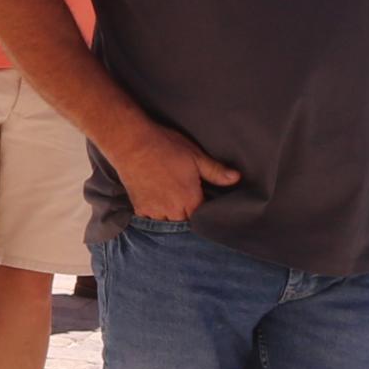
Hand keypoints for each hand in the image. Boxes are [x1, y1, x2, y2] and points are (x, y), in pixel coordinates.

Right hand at [116, 121, 241, 222]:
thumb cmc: (165, 146)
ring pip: (168, 226)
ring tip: (174, 210)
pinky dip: (156, 218)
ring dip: (172, 220)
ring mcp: (154, 211)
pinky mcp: (139, 209)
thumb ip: (216, 171)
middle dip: (189, 218)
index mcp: (190, 199)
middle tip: (189, 208)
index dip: (205, 214)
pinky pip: (151, 223)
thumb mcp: (195, 156)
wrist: (131, 143)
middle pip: (185, 225)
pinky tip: (159, 209)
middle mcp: (173, 210)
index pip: (203, 218)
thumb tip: (237, 178)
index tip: (205, 207)